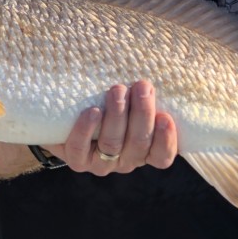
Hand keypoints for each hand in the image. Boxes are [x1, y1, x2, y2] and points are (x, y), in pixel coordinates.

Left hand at [47, 80, 176, 174]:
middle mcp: (126, 160)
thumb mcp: (134, 98)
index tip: (165, 116)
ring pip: (112, 144)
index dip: (166, 140)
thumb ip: (149, 93)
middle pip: (138, 144)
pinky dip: (86, 130)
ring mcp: (101, 163)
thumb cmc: (112, 100)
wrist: (71, 112)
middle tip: (142, 87)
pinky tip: (93, 111)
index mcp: (145, 151)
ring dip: (117, 115)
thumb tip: (163, 75)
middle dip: (142, 113)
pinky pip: (80, 149)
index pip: (162, 156)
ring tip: (117, 90)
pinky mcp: (77, 160)